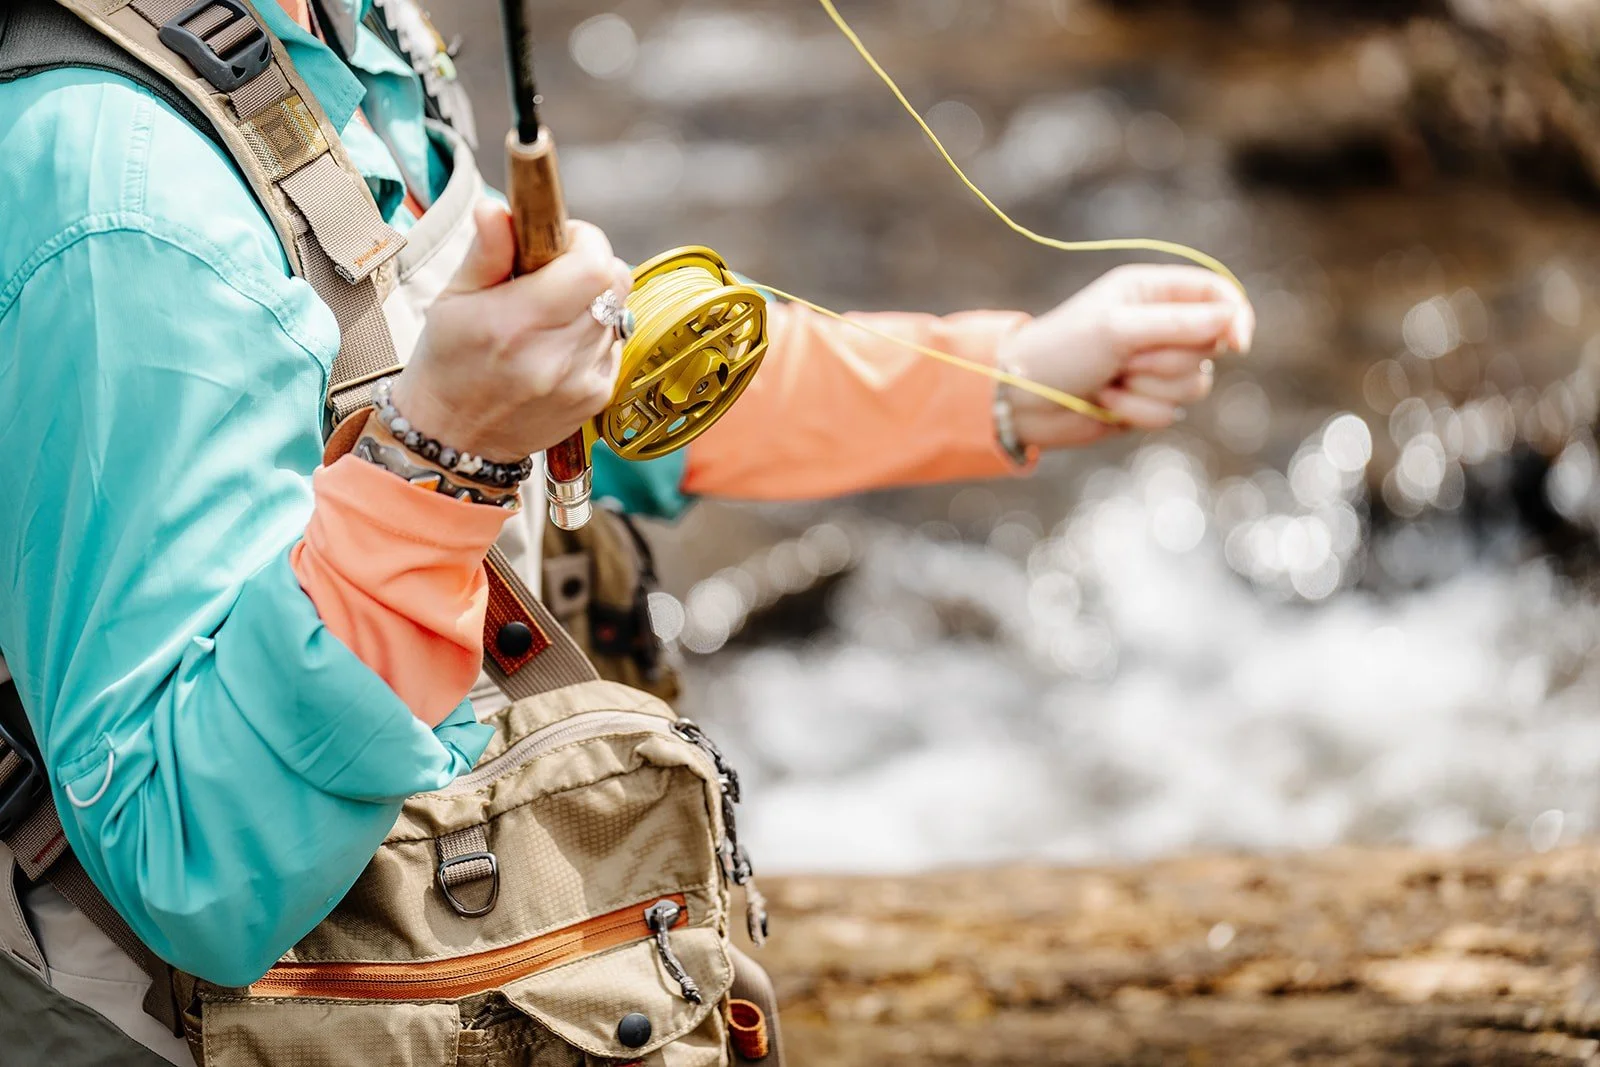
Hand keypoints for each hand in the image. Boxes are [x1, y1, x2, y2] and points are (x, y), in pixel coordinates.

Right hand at [390, 202, 633, 461]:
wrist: (455, 439)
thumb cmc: (449, 363)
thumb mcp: (453, 300)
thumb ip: (487, 253)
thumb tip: (499, 209)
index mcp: (517, 323)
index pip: (593, 265)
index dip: (584, 241)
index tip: (560, 240)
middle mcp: (556, 355)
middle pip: (614, 283)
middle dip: (591, 265)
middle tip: (557, 272)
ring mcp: (582, 380)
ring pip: (618, 312)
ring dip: (594, 301)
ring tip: (552, 314)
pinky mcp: (597, 398)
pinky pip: (615, 345)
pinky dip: (596, 334)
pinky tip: (559, 344)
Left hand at [996, 264, 1254, 450]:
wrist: (1022, 399)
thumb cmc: (1061, 351)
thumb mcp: (1118, 328)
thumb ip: (1178, 323)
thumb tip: (1232, 317)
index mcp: (1151, 291)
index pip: (1216, 294)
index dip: (1235, 316)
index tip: (1237, 343)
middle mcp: (1158, 325)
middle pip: (1210, 346)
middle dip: (1169, 360)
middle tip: (1126, 359)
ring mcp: (1153, 366)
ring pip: (1194, 384)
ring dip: (1151, 388)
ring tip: (1112, 381)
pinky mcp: (1145, 400)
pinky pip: (1169, 413)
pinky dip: (1136, 411)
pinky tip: (1105, 403)